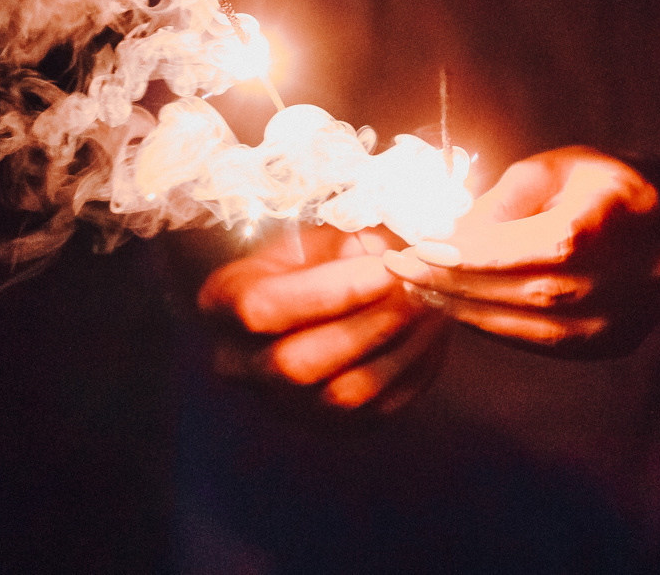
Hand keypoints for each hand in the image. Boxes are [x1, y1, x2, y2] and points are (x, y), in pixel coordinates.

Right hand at [197, 223, 450, 412]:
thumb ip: (347, 241)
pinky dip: (414, 370)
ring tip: (437, 305)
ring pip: (342, 396)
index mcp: (222, 305)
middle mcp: (240, 365)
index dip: (330, 291)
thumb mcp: (319, 232)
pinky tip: (434, 331)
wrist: (318, 293)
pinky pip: (376, 411)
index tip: (387, 267)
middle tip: (421, 288)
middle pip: (297, 364)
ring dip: (401, 348)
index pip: (262, 309)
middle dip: (370, 323)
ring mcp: (284, 403)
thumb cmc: (316, 253)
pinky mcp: (330, 426)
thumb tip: (392, 256)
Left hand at [380, 146, 659, 358]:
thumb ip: (504, 197)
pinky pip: (525, 340)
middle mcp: (591, 289)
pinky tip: (461, 302)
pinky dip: (488, 322)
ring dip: (455, 306)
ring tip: (418, 285)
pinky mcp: (594, 348)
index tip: (408, 247)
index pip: (496, 252)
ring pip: (505, 325)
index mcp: (584, 233)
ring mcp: (596, 327)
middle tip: (398, 267)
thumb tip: (451, 228)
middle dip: (438, 281)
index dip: (446, 253)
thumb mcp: (563, 167)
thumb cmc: (616, 189)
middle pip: (495, 292)